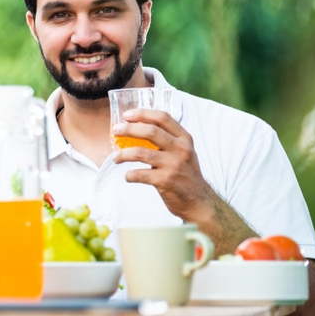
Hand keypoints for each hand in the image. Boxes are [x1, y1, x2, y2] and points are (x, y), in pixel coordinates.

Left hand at [112, 108, 212, 222]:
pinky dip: (129, 175)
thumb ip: (167, 140)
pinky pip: (140, 174)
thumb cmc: (186, 174)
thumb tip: (136, 129)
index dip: (142, 114)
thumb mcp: (183, 152)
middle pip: (150, 131)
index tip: (126, 115)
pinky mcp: (166, 180)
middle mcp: (181, 149)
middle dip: (128, 129)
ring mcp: (174, 165)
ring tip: (116, 158)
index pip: (163, 118)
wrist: (199, 201)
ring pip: (140, 152)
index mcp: (184, 139)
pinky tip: (128, 177)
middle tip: (115, 131)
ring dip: (123, 154)